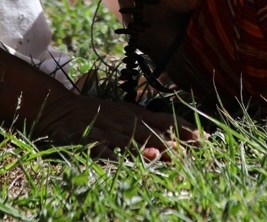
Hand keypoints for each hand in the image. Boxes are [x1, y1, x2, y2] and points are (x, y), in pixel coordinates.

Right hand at [33, 94, 200, 159]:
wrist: (63, 108)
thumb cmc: (102, 114)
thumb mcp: (128, 115)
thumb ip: (151, 126)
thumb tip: (179, 140)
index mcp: (137, 115)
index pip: (166, 121)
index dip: (184, 129)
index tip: (204, 139)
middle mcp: (126, 121)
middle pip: (150, 133)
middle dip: (167, 144)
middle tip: (185, 155)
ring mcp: (107, 129)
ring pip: (126, 140)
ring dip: (140, 148)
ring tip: (154, 155)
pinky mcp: (86, 137)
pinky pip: (96, 146)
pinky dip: (104, 152)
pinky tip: (112, 159)